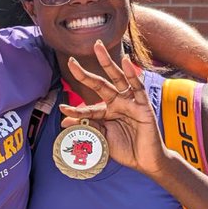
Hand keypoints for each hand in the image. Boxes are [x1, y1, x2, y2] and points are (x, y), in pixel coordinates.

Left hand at [60, 42, 167, 175]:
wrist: (145, 161)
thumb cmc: (125, 149)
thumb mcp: (102, 139)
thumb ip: (87, 128)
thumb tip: (66, 121)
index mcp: (106, 112)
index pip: (88, 107)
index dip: (75, 108)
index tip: (63, 108)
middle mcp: (117, 103)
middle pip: (100, 84)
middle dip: (85, 73)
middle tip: (70, 60)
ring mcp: (130, 102)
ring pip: (118, 79)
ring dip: (107, 62)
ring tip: (97, 47)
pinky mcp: (144, 106)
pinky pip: (138, 87)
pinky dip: (132, 74)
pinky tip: (126, 62)